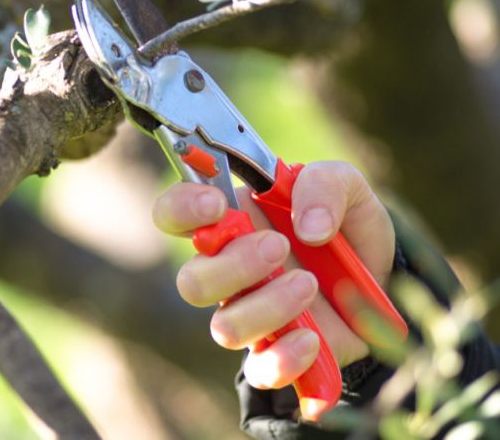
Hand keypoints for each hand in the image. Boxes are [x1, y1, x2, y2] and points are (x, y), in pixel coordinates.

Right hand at [152, 161, 394, 390]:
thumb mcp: (346, 186)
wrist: (382, 281)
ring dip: (268, 306)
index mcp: (230, 221)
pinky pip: (260, 370)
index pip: (173, 215)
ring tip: (309, 283)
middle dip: (234, 266)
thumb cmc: (346, 225)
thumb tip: (308, 226)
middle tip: (279, 246)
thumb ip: (323, 185)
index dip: (181, 210)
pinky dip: (285, 358)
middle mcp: (228, 270)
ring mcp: (248, 313)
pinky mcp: (275, 352)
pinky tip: (313, 338)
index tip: (217, 206)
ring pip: (225, 328)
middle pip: (192, 281)